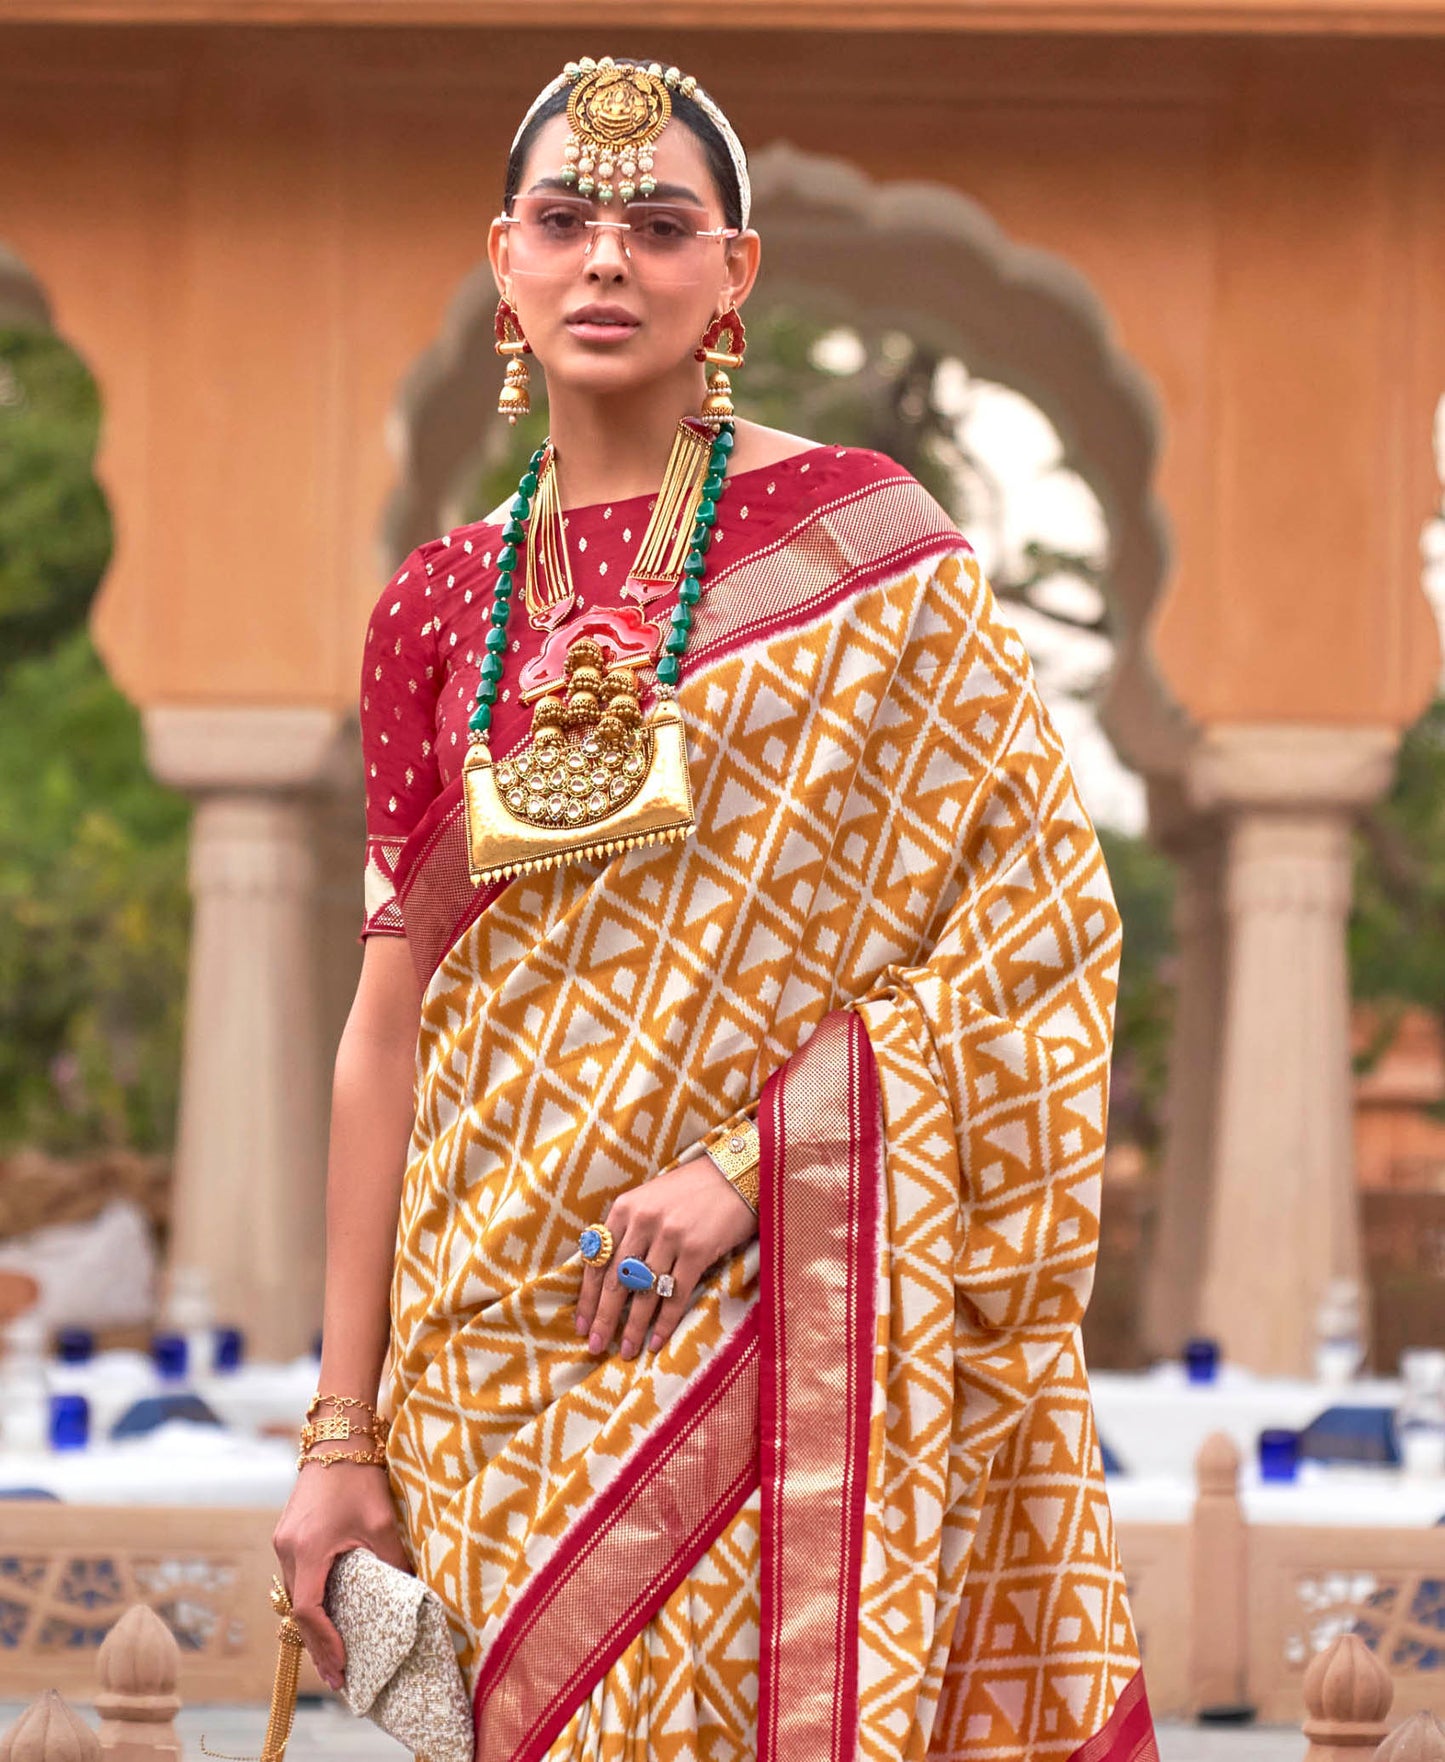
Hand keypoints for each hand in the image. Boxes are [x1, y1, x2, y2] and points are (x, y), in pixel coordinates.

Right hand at [272, 1452, 412, 1691]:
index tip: (343, 1666)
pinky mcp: (287, 1535)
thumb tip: (413, 1595)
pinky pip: (296, 1578)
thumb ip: (393, 1562)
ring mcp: (283, 1542)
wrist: (337, 1437)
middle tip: (339, 1678)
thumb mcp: (382, 1522)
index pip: (310, 1612)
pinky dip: (310, 1601)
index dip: (325, 1643)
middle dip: (318, 1645)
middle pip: (298, 1611)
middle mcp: (287, 1550)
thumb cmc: (360, 1477)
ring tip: (335, 1655)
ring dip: (313, 1625)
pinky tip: (327, 1615)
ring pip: (295, 1596)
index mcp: (307, 1551)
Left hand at [575, 1154, 756, 1359]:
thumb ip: (628, 1230)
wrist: (736, 1176)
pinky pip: (674, 1295)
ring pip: (643, 1293)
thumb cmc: (691, 1190)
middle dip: (604, 1319)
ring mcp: (669, 1237)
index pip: (597, 1261)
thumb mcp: (650, 1200)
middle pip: (615, 1281)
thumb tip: (608, 1276)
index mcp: (624, 1209)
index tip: (580, 1325)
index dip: (587, 1297)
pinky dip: (664, 1323)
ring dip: (632, 1328)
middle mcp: (643, 1222)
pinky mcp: (696, 1251)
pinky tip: (655, 1342)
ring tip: (625, 1352)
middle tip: (594, 1346)